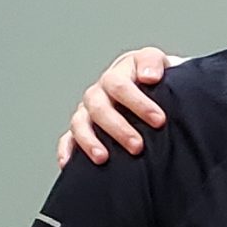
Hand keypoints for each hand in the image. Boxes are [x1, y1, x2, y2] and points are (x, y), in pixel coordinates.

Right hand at [56, 47, 173, 167]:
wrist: (151, 88)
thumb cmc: (156, 80)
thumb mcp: (158, 64)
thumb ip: (152, 63)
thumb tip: (149, 76)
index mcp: (117, 75)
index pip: (120, 86)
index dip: (138, 103)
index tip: (159, 120)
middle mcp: (99, 92)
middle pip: (99, 108)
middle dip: (118, 128)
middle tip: (138, 146)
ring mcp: (88, 111)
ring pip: (80, 123)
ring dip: (90, 141)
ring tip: (103, 158)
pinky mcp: (82, 129)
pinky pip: (68, 138)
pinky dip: (66, 150)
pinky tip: (68, 164)